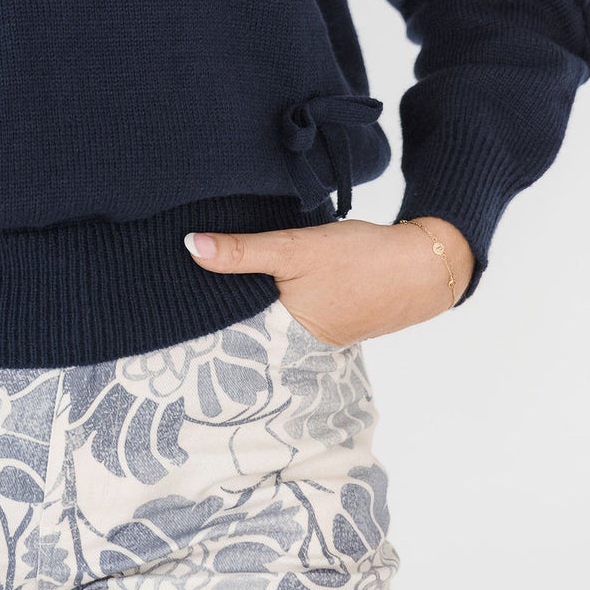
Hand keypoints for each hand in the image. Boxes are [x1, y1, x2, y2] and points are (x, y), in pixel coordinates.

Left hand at [184, 216, 475, 344]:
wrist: (424, 265)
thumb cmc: (360, 260)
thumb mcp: (294, 249)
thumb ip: (242, 251)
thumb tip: (189, 246)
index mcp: (282, 336)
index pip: (224, 330)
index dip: (198, 309)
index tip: (165, 291)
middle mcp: (295, 344)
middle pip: (243, 322)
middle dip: (220, 300)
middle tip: (181, 275)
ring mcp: (313, 333)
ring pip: (266, 312)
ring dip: (248, 294)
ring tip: (211, 271)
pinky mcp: (328, 317)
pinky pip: (288, 307)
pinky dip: (275, 292)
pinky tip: (261, 273)